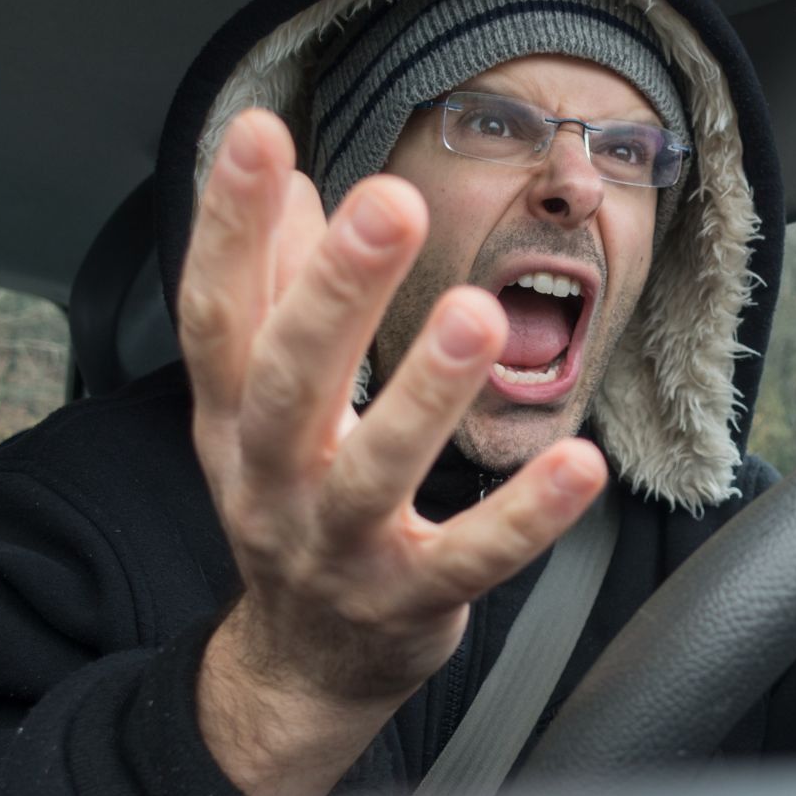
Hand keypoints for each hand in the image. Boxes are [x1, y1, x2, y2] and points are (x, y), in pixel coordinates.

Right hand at [178, 109, 605, 795]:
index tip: (257, 133)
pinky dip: (523, 516)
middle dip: (335, 290)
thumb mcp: (258, 406)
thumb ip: (272, 292)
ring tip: (478, 314)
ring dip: (426, 391)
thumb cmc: (293, 503)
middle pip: (288, 381)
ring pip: (375, 470)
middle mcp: (270, 481)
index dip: (225, 224)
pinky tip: (579, 465)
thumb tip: (287, 181)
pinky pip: (471, 558)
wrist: (303, 662)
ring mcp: (338, 547)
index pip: (216, 312)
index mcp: (231, 419)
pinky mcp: (411, 601)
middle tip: (389, 201)